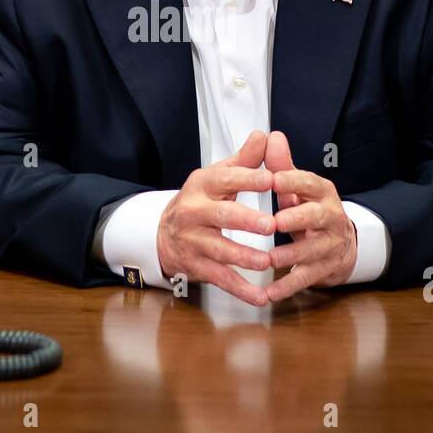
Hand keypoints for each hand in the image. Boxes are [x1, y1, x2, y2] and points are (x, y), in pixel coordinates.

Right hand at [157, 130, 276, 305]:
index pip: (226, 179)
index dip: (248, 179)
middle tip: (271, 225)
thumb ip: (244, 160)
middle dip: (246, 221)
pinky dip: (240, 289)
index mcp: (203, 185)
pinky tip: (260, 296)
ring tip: (268, 262)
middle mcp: (194, 212)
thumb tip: (265, 136)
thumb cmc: (200, 201)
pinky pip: (220, 278)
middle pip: (221, 216)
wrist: (162, 233)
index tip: (271, 179)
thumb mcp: (218, 176)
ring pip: (220, 250)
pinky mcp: (196, 265)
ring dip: (245, 258)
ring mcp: (193, 241)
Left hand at [264, 130, 357, 301]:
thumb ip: (282, 165)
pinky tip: (269, 293)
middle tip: (275, 221)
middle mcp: (330, 216)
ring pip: (313, 250)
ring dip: (291, 255)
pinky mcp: (325, 268)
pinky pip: (306, 277)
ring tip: (269, 259)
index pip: (309, 182)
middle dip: (297, 218)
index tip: (271, 179)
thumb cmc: (309, 210)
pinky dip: (288, 286)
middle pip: (317, 216)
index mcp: (321, 192)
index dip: (292, 180)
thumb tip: (270, 136)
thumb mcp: (297, 187)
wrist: (341, 244)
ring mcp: (330, 244)